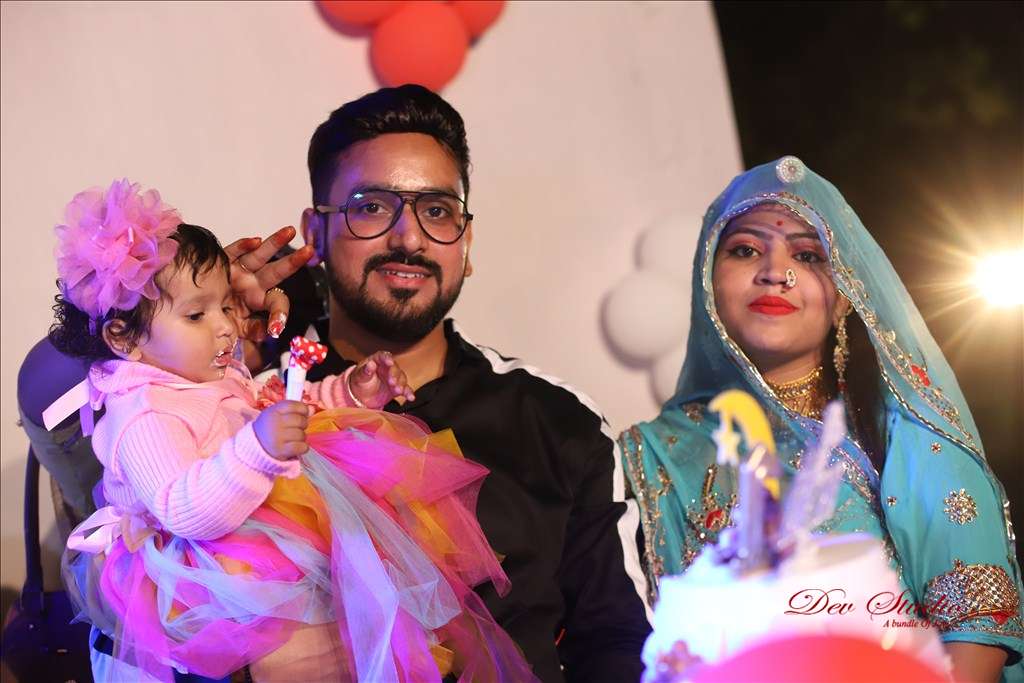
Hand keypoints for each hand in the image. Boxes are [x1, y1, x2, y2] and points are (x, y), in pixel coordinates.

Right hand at [224, 227, 314, 341]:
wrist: (191, 312)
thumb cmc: (214, 320)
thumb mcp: (235, 330)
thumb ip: (252, 330)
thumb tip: (268, 331)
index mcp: (258, 300)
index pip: (276, 302)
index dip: (279, 314)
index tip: (276, 328)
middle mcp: (251, 283)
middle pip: (276, 272)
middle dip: (292, 262)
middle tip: (309, 251)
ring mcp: (238, 271)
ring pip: (259, 256)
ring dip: (274, 242)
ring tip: (289, 231)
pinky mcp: (221, 263)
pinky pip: (233, 252)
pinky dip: (243, 246)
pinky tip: (254, 241)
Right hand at [253, 400, 308, 460]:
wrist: (255, 446)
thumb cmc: (270, 428)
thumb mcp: (277, 414)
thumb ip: (294, 410)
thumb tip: (312, 409)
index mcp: (273, 411)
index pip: (294, 405)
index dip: (302, 409)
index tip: (302, 413)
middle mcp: (275, 423)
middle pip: (300, 420)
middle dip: (303, 424)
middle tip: (296, 428)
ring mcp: (277, 438)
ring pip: (302, 434)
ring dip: (301, 437)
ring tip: (293, 438)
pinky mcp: (281, 451)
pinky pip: (302, 447)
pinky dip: (302, 447)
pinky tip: (295, 446)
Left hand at [349, 351, 415, 408]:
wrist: (361, 396)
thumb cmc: (359, 382)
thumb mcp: (359, 376)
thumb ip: (365, 371)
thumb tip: (370, 364)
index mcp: (377, 361)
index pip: (383, 356)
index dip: (387, 358)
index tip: (389, 362)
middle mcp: (387, 368)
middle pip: (394, 368)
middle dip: (394, 374)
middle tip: (392, 381)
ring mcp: (393, 378)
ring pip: (401, 378)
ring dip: (401, 384)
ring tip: (398, 390)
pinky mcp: (397, 388)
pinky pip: (405, 389)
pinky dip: (408, 393)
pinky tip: (411, 397)